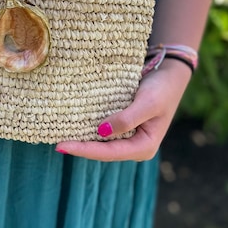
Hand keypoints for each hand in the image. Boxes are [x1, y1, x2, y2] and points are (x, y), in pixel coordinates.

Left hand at [55, 60, 191, 161]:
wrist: (170, 75)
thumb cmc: (162, 89)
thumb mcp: (147, 103)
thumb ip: (126, 119)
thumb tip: (100, 132)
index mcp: (143, 147)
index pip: (108, 153)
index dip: (84, 150)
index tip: (61, 146)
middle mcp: (135, 146)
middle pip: (102, 151)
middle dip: (81, 148)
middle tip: (56, 143)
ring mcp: (130, 137)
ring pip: (101, 143)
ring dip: (83, 139)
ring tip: (60, 136)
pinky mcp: (124, 127)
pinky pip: (104, 132)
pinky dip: (89, 128)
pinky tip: (74, 124)